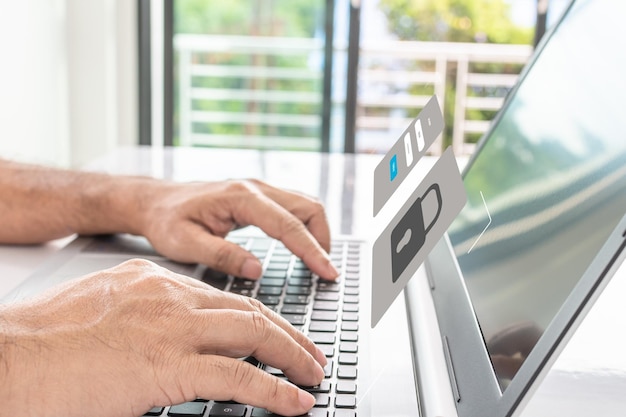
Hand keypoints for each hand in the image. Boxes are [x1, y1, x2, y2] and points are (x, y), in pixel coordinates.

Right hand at [0, 259, 327, 416]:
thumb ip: (143, 319)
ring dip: (293, 357)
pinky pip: (239, 376)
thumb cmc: (42, 344)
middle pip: (250, 310)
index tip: (278, 334)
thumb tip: (165, 344)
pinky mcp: (168, 364)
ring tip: (314, 376)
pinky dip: (275, 390)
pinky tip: (295, 402)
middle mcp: (170, 296)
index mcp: (154, 282)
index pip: (224, 299)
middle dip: (289, 334)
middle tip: (311, 355)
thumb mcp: (101, 313)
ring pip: (255, 333)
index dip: (259, 319)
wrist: (7, 359)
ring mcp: (172, 327)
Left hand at [137, 179, 338, 279]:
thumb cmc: (165, 221)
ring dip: (317, 231)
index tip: (327, 272)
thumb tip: (256, 271)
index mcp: (240, 198)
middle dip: (322, 240)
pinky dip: (306, 226)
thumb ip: (222, 256)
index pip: (287, 225)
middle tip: (326, 272)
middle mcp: (254, 188)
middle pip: (307, 207)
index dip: (312, 250)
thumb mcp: (185, 244)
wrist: (153, 201)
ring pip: (305, 204)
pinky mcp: (257, 196)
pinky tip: (304, 246)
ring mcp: (258, 189)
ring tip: (319, 263)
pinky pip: (293, 207)